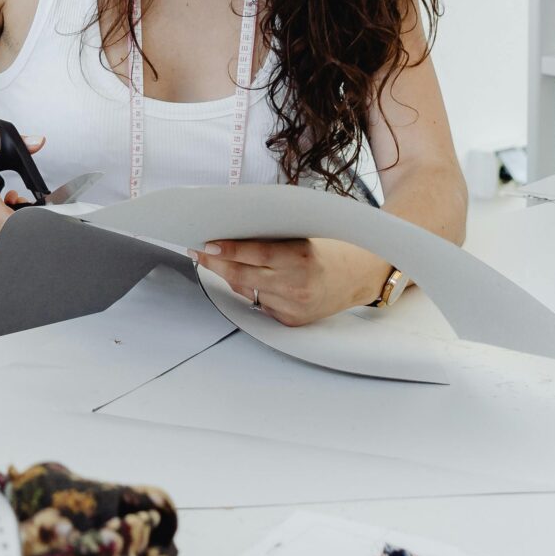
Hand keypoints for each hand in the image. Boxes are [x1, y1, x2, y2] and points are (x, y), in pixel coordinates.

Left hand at [194, 237, 391, 326]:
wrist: (356, 276)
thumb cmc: (326, 247)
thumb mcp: (301, 235)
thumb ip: (270, 238)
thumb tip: (229, 234)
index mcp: (302, 258)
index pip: (256, 254)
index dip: (229, 249)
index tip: (207, 243)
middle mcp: (297, 285)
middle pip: (244, 276)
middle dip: (216, 262)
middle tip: (198, 249)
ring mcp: (294, 307)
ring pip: (247, 290)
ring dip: (227, 275)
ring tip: (211, 259)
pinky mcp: (291, 321)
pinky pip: (259, 303)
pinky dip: (248, 289)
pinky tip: (238, 277)